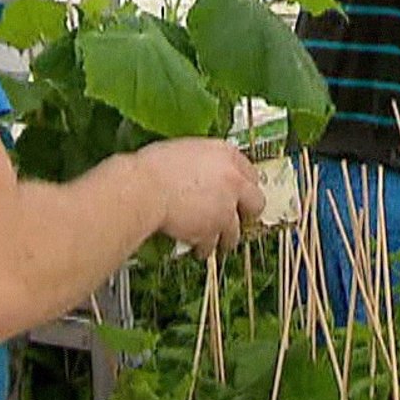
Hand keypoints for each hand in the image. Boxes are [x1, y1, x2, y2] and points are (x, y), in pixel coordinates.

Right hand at [137, 138, 264, 256]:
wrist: (144, 188)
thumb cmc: (152, 167)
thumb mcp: (182, 151)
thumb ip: (201, 162)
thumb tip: (199, 172)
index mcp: (224, 154)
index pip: (249, 170)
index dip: (244, 184)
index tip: (240, 191)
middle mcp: (232, 180)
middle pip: (256, 202)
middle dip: (247, 212)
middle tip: (237, 216)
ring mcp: (226, 207)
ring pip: (236, 230)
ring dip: (226, 236)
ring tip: (216, 240)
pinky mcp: (213, 230)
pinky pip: (213, 245)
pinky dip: (204, 248)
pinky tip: (197, 247)